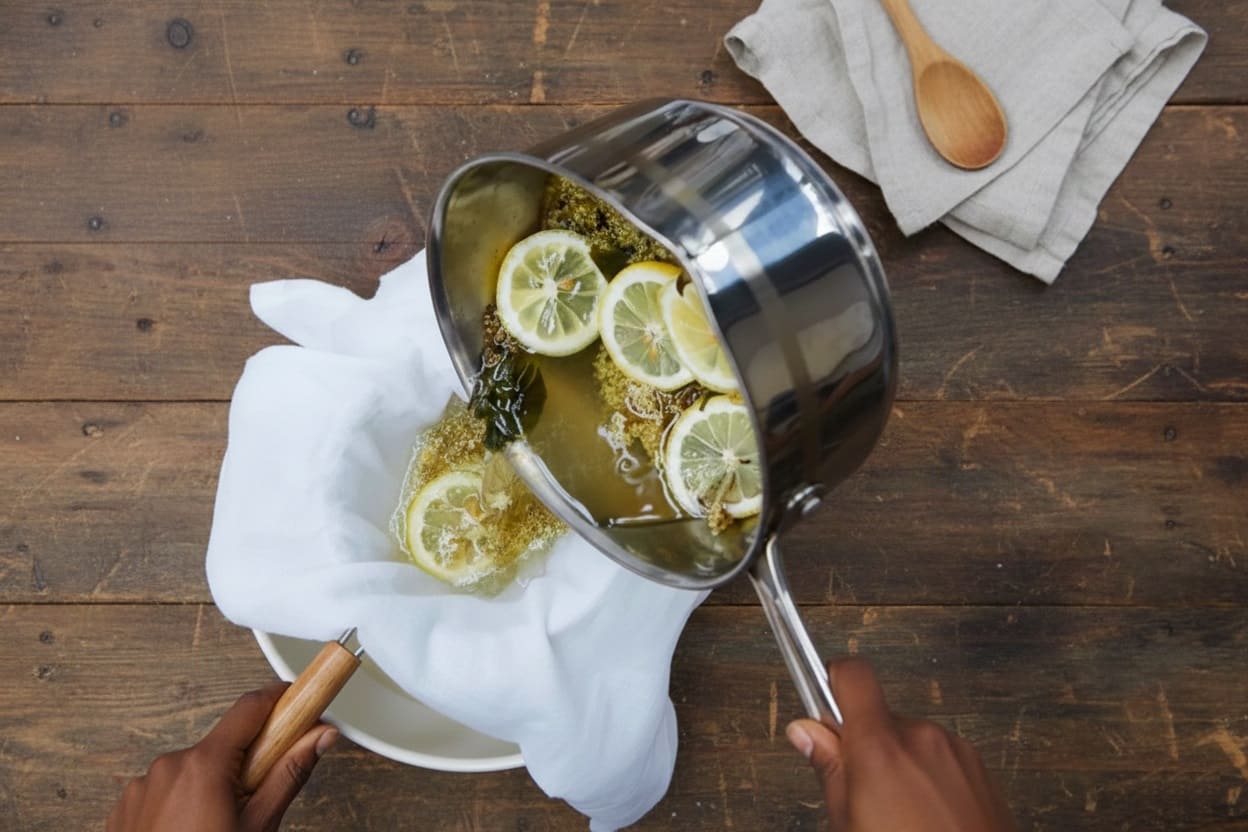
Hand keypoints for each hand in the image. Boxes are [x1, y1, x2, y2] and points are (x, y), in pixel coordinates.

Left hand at [107, 682, 338, 831]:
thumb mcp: (259, 826)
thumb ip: (290, 773)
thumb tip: (320, 737)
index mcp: (204, 766)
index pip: (250, 707)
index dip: (280, 699)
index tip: (299, 699)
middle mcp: (168, 766)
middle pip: (223, 744)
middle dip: (247, 762)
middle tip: (259, 799)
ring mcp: (142, 786)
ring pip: (194, 770)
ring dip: (213, 786)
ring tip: (219, 827)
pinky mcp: (126, 806)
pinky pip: (166, 790)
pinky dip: (183, 804)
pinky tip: (192, 831)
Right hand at [786, 658, 1016, 831]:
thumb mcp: (849, 825)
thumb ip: (830, 771)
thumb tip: (806, 733)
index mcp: (881, 747)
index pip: (853, 675)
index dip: (833, 680)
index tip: (823, 696)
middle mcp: (922, 738)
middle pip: (880, 717)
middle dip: (866, 746)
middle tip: (861, 793)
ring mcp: (956, 752)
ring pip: (911, 742)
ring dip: (900, 767)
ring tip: (901, 817)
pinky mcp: (981, 770)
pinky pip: (941, 759)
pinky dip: (930, 780)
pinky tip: (929, 819)